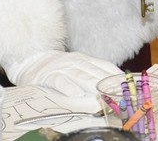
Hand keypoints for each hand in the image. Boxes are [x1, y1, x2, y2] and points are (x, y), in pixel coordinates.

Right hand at [4, 49, 122, 97]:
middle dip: (108, 85)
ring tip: (103, 97)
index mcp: (84, 59)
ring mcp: (62, 68)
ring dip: (93, 87)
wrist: (30, 61)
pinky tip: (76, 94)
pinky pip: (60, 81)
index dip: (116, 76)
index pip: (104, 66)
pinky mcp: (48, 76)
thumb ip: (91, 74)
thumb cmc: (57, 69)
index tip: (128, 86)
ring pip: (80, 77)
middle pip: (95, 73)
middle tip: (119, 96)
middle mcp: (75, 61)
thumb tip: (112, 86)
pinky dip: (68, 87)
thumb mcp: (76, 67)